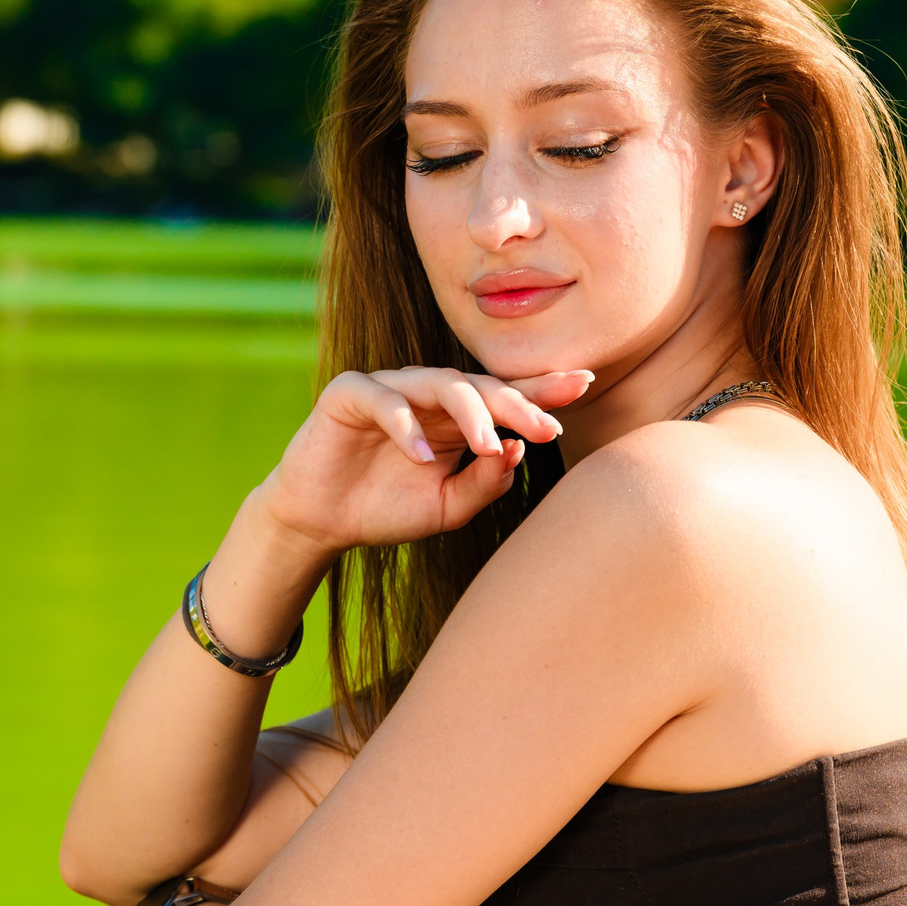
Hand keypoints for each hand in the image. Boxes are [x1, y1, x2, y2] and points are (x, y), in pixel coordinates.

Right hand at [254, 367, 592, 556]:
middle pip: (482, 385)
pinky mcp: (350, 394)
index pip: (505, 396)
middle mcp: (429, 395)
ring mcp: (390, 388)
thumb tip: (516, 453)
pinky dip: (404, 425)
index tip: (584, 383)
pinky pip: (383, 399)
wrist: (321, 522)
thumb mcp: (447, 508)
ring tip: (489, 445)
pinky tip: (422, 456)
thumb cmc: (386, 509)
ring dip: (469, 413)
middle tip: (545, 427)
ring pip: (440, 383)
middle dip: (517, 403)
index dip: (542, 388)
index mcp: (457, 417)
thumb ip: (484, 484)